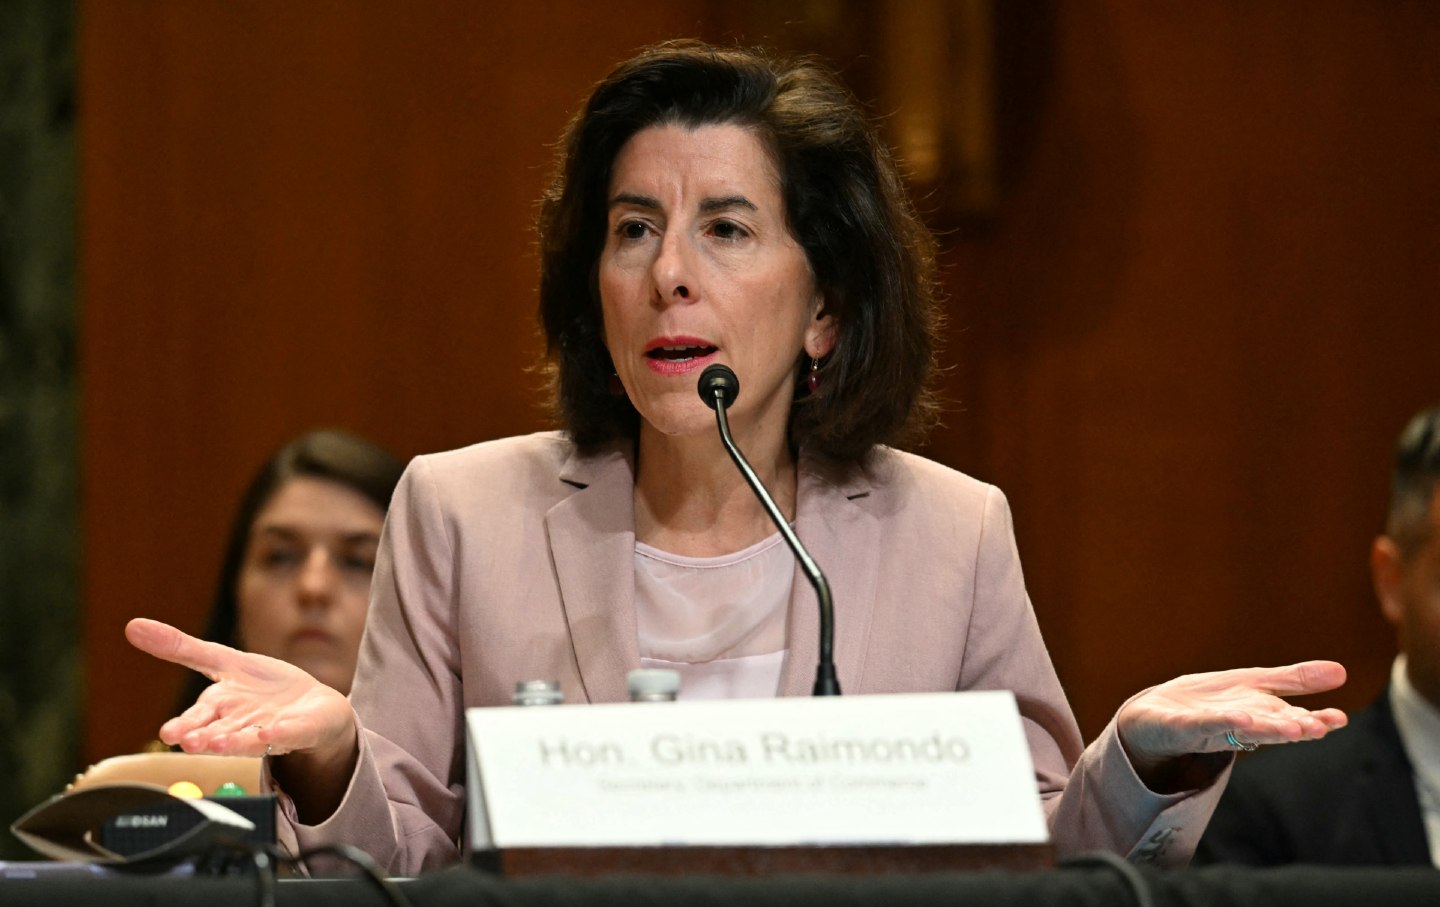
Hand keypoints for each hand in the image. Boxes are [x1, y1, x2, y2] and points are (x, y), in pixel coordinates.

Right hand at [125, 617, 355, 761]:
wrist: (312, 706)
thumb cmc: (264, 687)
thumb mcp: (224, 661)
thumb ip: (182, 649)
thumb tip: (131, 626)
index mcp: (220, 708)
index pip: (198, 717)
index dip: (184, 725)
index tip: (167, 734)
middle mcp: (240, 724)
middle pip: (219, 732)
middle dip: (203, 738)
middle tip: (189, 743)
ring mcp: (269, 729)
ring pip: (248, 738)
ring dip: (234, 741)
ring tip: (219, 744)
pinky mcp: (298, 730)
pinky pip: (287, 734)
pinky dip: (278, 735)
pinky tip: (268, 733)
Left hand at [1117, 660, 1347, 783]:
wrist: (1154, 717)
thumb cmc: (1208, 703)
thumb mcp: (1254, 686)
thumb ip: (1294, 681)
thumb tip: (1342, 671)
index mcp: (1258, 715)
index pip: (1290, 718)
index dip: (1314, 720)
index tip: (1339, 719)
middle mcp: (1238, 726)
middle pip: (1268, 727)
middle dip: (1292, 728)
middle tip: (1318, 727)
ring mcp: (1208, 728)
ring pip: (1240, 730)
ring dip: (1264, 729)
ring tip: (1290, 728)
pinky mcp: (1179, 726)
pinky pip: (1200, 725)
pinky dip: (1218, 722)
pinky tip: (1238, 718)